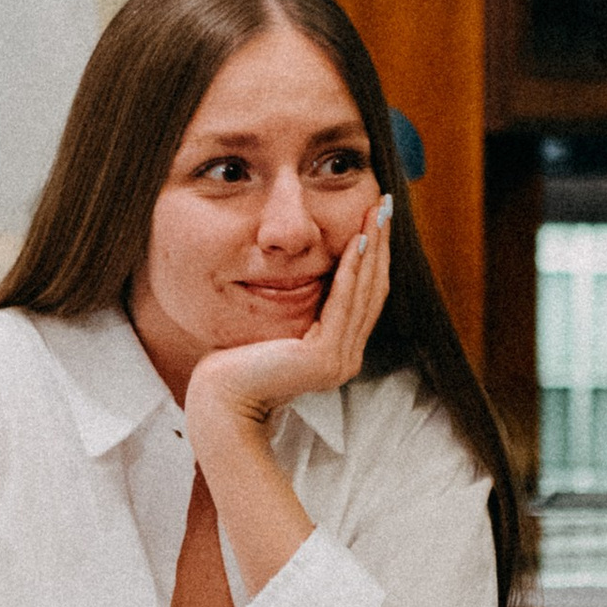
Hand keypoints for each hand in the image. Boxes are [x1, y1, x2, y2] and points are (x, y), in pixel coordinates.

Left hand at [183, 192, 392, 448]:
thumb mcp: (274, 328)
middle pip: (373, 290)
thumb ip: (296, 310)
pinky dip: (351, 272)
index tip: (375, 217)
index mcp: (338, 351)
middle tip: (386, 205)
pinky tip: (356, 244)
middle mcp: (346, 358)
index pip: (364, 295)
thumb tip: (302, 277)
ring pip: (363, 294)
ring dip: (372, 250)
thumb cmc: (235, 364)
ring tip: (377, 214)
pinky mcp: (324, 358)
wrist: (220, 401)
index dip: (374, 255)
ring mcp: (339, 360)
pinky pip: (342, 306)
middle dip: (380, 244)